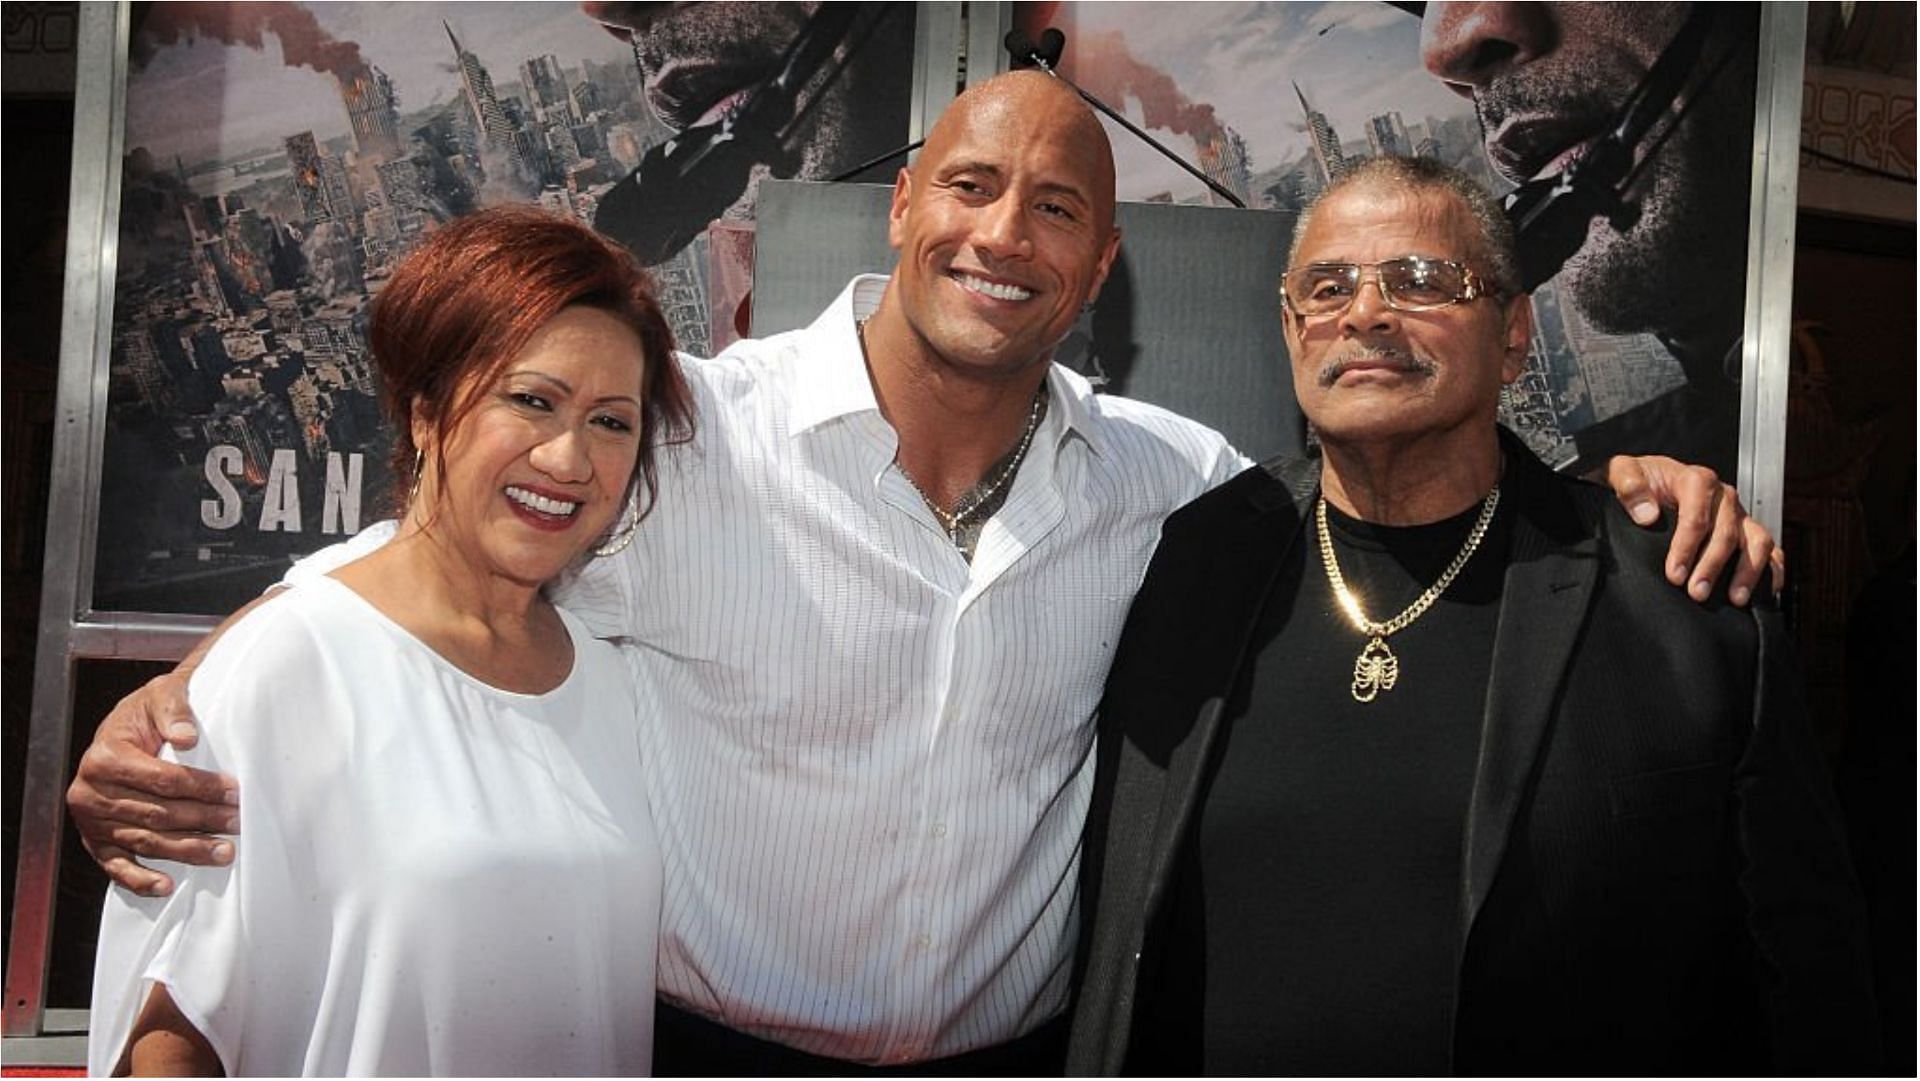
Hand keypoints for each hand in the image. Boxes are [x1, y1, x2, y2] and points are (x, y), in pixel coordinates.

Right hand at [67, 669, 238, 895]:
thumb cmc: (146, 712)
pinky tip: (167, 886)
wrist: (126, 725)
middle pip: (157, 813)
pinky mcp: (95, 841)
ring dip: (186, 851)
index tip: (235, 792)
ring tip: (223, 853)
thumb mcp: (160, 695)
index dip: (202, 787)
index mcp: (105, 757)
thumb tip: (188, 737)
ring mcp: (91, 821)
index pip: (162, 779)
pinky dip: (140, 879)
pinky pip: (116, 866)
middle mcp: (90, 792)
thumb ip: (174, 709)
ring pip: (145, 841)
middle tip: (238, 824)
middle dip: (203, 820)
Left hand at [1602, 454, 1785, 606]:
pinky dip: (1772, 568)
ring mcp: (1737, 514)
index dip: (1687, 547)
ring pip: (1757, 540)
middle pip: (1727, 532)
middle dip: (1712, 566)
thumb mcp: (1620, 472)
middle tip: (1696, 592)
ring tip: (1735, 598)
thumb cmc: (1637, 479)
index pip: (1697, 515)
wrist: (1646, 481)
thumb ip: (1628, 484)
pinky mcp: (1745, 529)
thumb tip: (1647, 514)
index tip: (1674, 573)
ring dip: (1748, 571)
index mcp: (1695, 480)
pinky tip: (1767, 590)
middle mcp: (1723, 496)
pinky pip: (1770, 548)